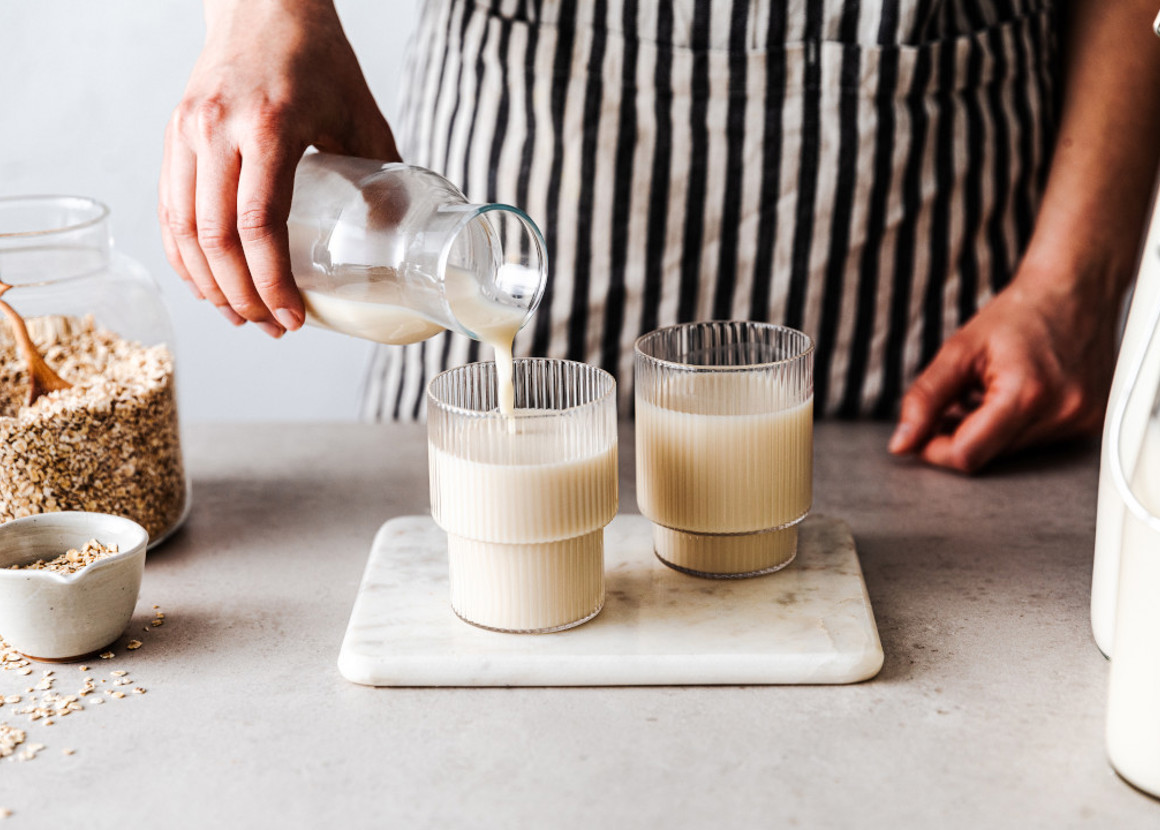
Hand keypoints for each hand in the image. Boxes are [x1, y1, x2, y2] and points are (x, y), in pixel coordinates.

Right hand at [159, 0, 399, 336]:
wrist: (264, 2)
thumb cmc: (318, 57)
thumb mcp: (361, 114)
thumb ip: (381, 174)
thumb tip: (397, 238)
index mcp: (269, 128)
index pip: (258, 224)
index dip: (273, 282)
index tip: (294, 317)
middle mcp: (217, 130)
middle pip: (216, 238)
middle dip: (243, 296)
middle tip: (272, 327)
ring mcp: (187, 131)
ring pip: (183, 228)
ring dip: (210, 284)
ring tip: (241, 316)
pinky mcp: (173, 134)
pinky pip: (168, 207)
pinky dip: (183, 254)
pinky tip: (206, 282)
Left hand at [887, 270, 1116, 472]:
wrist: (1073, 291)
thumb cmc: (1019, 314)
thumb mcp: (959, 350)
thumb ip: (925, 399)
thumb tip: (902, 443)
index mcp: (1027, 394)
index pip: (968, 454)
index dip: (935, 450)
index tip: (921, 435)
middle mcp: (1062, 413)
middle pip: (989, 456)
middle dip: (961, 436)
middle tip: (955, 402)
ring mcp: (1082, 421)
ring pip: (1011, 453)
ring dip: (987, 432)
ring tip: (987, 391)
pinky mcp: (1091, 423)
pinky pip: (1036, 443)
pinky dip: (1013, 427)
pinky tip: (1012, 396)